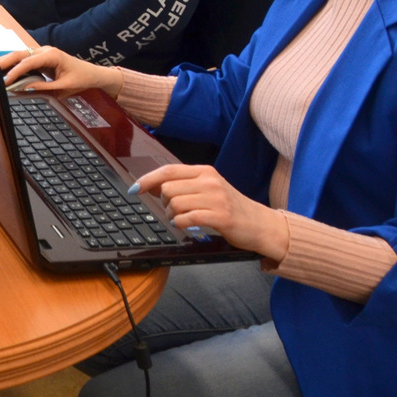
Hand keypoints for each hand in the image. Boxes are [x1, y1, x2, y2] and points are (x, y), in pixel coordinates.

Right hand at [0, 45, 123, 98]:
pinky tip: (5, 70)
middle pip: (20, 53)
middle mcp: (45, 51)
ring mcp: (42, 53)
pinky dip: (14, 65)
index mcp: (52, 55)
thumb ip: (43, 87)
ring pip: (20, 55)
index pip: (28, 62)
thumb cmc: (80, 79)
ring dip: (7, 62)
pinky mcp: (40, 58)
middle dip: (4, 62)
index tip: (6, 81)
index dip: (15, 71)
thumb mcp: (63, 88)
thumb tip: (24, 88)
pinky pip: (24, 60)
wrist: (92, 74)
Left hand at [133, 164, 289, 259]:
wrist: (261, 224)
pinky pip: (187, 218)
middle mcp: (210, 181)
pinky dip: (181, 224)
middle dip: (164, 203)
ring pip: (175, 203)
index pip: (168, 170)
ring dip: (172, 215)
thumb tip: (153, 186)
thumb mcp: (209, 189)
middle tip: (174, 212)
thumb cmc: (231, 207)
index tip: (135, 189)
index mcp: (205, 171)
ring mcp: (216, 198)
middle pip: (168, 188)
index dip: (148, 179)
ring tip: (181, 219)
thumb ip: (185, 185)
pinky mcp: (221, 216)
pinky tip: (186, 225)